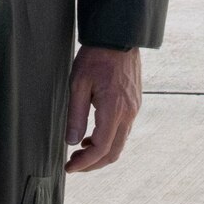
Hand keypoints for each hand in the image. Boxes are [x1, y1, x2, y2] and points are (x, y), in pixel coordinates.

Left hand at [65, 45, 141, 173]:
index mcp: (114, 109)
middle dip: (93, 164)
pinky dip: (109, 140)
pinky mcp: (135, 103)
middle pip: (114, 152)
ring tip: (80, 150)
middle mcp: (128, 113)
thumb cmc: (96, 56)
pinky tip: (92, 135)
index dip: (84, 163)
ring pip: (120, 143)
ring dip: (101, 152)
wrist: (119, 36)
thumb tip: (71, 142)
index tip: (69, 167)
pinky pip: (124, 130)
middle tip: (73, 164)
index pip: (101, 148)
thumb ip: (75, 115)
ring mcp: (134, 109)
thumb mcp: (78, 84)